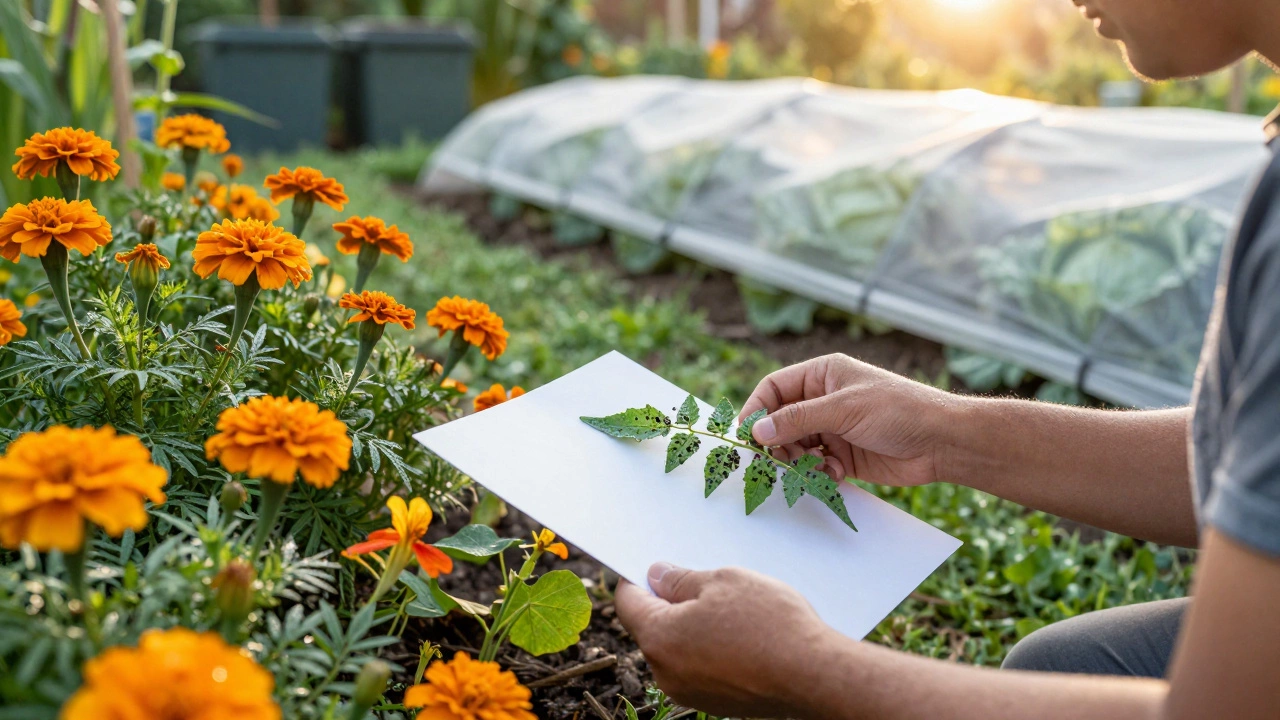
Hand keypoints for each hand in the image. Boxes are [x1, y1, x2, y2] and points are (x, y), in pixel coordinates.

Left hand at [613, 563, 832, 717]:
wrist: (815, 675)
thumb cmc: (769, 623)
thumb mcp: (722, 581)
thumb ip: (680, 580)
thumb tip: (656, 577)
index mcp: (659, 638)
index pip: (628, 603)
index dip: (636, 579)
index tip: (651, 566)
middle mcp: (666, 672)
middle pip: (653, 627)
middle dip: (670, 603)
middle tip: (701, 581)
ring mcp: (690, 692)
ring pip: (678, 648)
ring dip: (693, 627)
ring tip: (730, 608)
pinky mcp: (715, 702)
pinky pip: (700, 667)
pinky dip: (711, 648)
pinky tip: (741, 634)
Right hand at [741, 353, 962, 486]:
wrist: (942, 442)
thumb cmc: (898, 411)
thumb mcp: (844, 409)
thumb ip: (798, 420)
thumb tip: (756, 431)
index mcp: (823, 375)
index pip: (775, 388)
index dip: (757, 409)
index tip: (747, 435)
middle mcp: (825, 400)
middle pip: (781, 421)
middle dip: (778, 442)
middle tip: (778, 461)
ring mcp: (834, 428)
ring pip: (796, 446)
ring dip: (799, 461)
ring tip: (815, 468)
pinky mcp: (844, 455)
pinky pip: (815, 465)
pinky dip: (819, 473)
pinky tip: (837, 474)